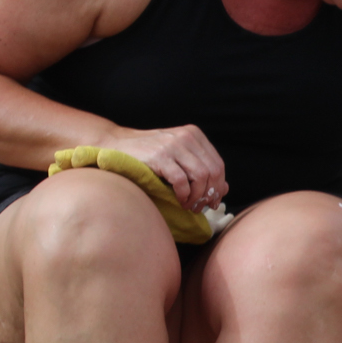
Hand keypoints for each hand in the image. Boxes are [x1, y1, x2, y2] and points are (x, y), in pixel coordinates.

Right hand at [99, 125, 227, 211]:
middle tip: (200, 207)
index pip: (218, 164)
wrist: (116, 145)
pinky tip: (179, 200)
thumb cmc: (148, 154)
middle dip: (209, 193)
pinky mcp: (160, 157)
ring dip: (197, 196)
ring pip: (200, 177)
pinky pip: (181, 181)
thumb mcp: (179, 157)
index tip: (212, 201)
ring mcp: (173, 145)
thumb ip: (201, 170)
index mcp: (194, 135)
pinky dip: (184, 195)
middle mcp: (186, 137)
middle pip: (213, 171)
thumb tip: (224, 189)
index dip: (218, 186)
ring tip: (188, 205)